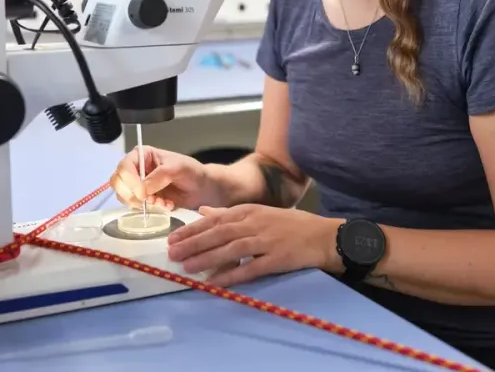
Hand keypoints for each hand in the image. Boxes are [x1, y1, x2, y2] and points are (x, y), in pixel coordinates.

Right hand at [109, 146, 220, 210]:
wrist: (203, 188)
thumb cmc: (191, 171)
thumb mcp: (177, 168)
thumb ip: (159, 176)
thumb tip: (142, 189)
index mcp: (142, 155)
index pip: (124, 167)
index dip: (130, 181)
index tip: (142, 193)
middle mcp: (137, 169)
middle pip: (118, 182)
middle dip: (131, 194)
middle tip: (147, 201)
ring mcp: (138, 185)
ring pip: (125, 196)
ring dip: (142, 203)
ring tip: (162, 202)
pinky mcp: (144, 199)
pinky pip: (137, 207)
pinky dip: (151, 209)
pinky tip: (166, 205)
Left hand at [167, 204, 339, 285]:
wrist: (322, 236)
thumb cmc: (290, 225)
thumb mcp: (259, 213)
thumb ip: (229, 213)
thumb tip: (203, 211)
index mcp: (249, 211)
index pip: (214, 220)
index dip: (192, 230)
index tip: (173, 238)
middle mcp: (254, 224)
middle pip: (218, 234)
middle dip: (193, 244)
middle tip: (172, 253)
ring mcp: (265, 241)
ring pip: (230, 250)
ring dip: (206, 258)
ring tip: (187, 267)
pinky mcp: (276, 259)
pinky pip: (249, 269)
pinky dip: (231, 275)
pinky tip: (214, 282)